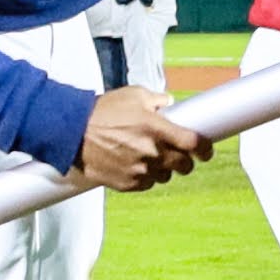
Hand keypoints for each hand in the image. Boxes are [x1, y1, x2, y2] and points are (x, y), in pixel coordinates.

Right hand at [75, 87, 204, 189]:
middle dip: (186, 161)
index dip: (205, 149)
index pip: (194, 143)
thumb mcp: (133, 95)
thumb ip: (157, 99)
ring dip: (164, 169)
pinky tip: (137, 166)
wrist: (73, 132)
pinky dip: (146, 178)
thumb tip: (169, 103)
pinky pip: (147, 185)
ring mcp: (140, 170)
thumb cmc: (102, 111)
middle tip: (180, 155)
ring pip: (165, 176)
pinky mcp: (127, 184)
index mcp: (157, 129)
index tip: (206, 150)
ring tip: (152, 158)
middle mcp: (152, 152)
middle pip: (184, 165)